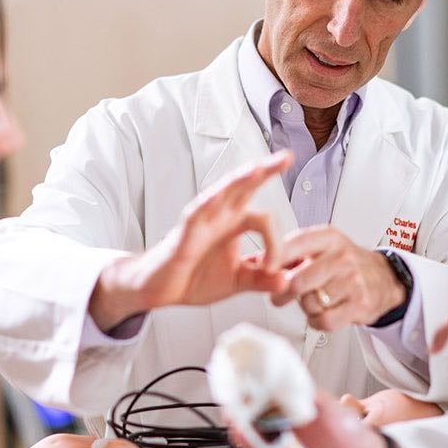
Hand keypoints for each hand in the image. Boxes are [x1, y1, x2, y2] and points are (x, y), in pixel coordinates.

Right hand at [89, 151, 291, 330]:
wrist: (160, 290)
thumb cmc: (194, 278)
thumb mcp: (236, 281)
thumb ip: (262, 280)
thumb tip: (287, 281)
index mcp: (235, 224)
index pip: (265, 218)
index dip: (276, 244)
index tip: (274, 269)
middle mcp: (220, 216)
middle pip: (245, 187)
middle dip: (265, 171)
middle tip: (287, 157)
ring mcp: (201, 222)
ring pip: (221, 193)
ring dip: (239, 180)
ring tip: (257, 169)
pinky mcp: (184, 234)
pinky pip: (195, 214)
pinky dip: (206, 204)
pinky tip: (216, 195)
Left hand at [270, 227, 404, 330]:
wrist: (384, 278)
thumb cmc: (344, 263)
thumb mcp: (320, 248)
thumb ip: (288, 253)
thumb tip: (253, 262)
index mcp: (328, 238)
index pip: (294, 244)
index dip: (273, 259)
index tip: (263, 270)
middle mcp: (341, 257)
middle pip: (297, 281)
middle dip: (282, 293)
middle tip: (278, 296)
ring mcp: (352, 281)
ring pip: (309, 303)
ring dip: (304, 307)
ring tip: (312, 300)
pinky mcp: (359, 304)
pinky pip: (324, 320)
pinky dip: (317, 321)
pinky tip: (321, 313)